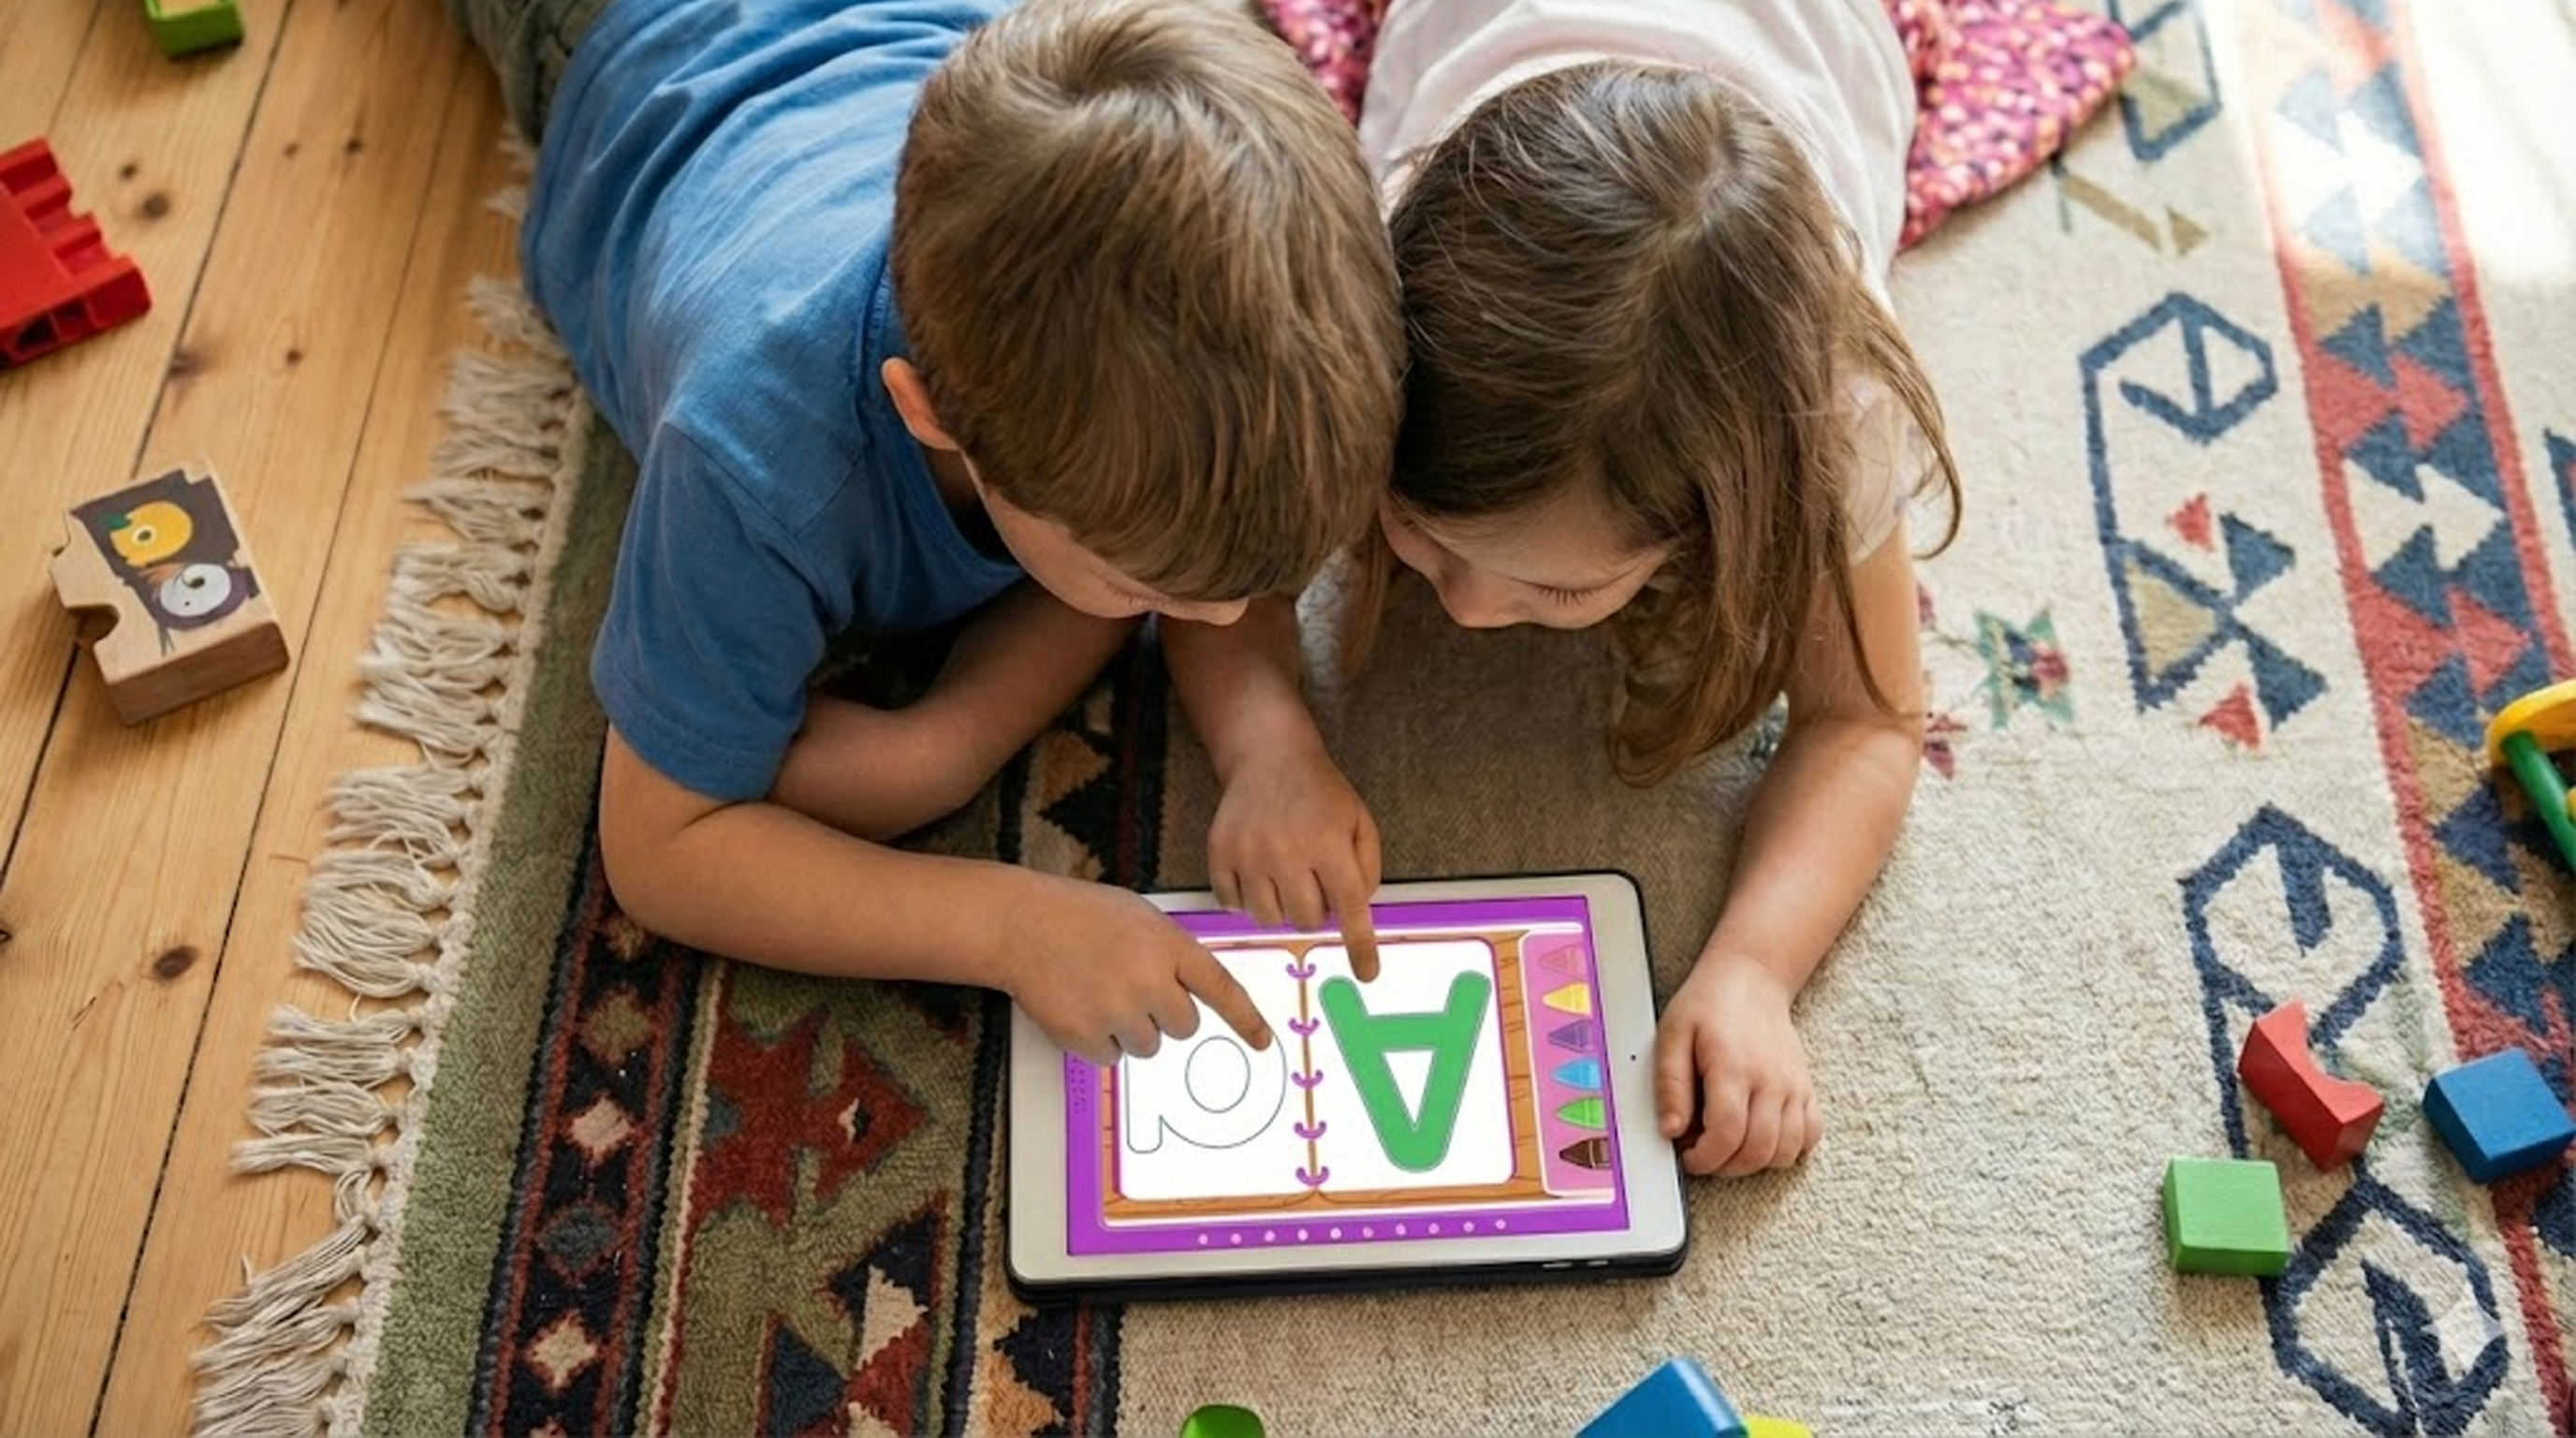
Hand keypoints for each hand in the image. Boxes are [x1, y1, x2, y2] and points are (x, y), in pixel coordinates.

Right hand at [1002, 876, 1273, 1066]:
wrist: (1020, 924)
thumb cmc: (1080, 915)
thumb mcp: (1141, 917)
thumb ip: (1173, 952)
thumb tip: (1192, 992)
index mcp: (1168, 945)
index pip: (1222, 989)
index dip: (1247, 1020)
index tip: (1265, 1042)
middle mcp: (1149, 981)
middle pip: (1185, 1027)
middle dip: (1164, 1013)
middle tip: (1131, 987)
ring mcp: (1116, 1012)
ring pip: (1149, 1046)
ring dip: (1131, 1028)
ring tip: (1099, 991)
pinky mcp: (1085, 1037)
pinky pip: (1113, 1058)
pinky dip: (1100, 1040)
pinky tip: (1081, 1006)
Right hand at [1206, 737, 1382, 979]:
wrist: (1268, 756)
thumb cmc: (1321, 793)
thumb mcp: (1360, 821)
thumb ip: (1367, 869)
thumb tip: (1354, 914)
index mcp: (1329, 843)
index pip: (1350, 908)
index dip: (1360, 946)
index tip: (1367, 974)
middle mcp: (1288, 852)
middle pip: (1307, 920)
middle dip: (1317, 910)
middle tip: (1314, 879)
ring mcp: (1249, 854)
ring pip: (1270, 919)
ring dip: (1283, 907)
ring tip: (1286, 876)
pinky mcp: (1220, 854)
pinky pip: (1233, 906)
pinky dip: (1248, 900)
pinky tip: (1258, 872)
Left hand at [1653, 959, 1819, 1176]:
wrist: (1752, 978)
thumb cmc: (1708, 1005)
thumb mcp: (1672, 1035)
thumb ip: (1670, 1085)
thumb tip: (1670, 1130)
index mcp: (1733, 1066)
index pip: (1727, 1133)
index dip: (1705, 1157)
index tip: (1688, 1156)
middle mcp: (1771, 1080)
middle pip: (1758, 1150)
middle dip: (1725, 1166)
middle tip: (1704, 1154)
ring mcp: (1794, 1086)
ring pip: (1786, 1151)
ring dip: (1754, 1163)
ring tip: (1729, 1146)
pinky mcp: (1806, 1088)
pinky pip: (1810, 1136)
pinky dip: (1788, 1149)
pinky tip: (1761, 1138)